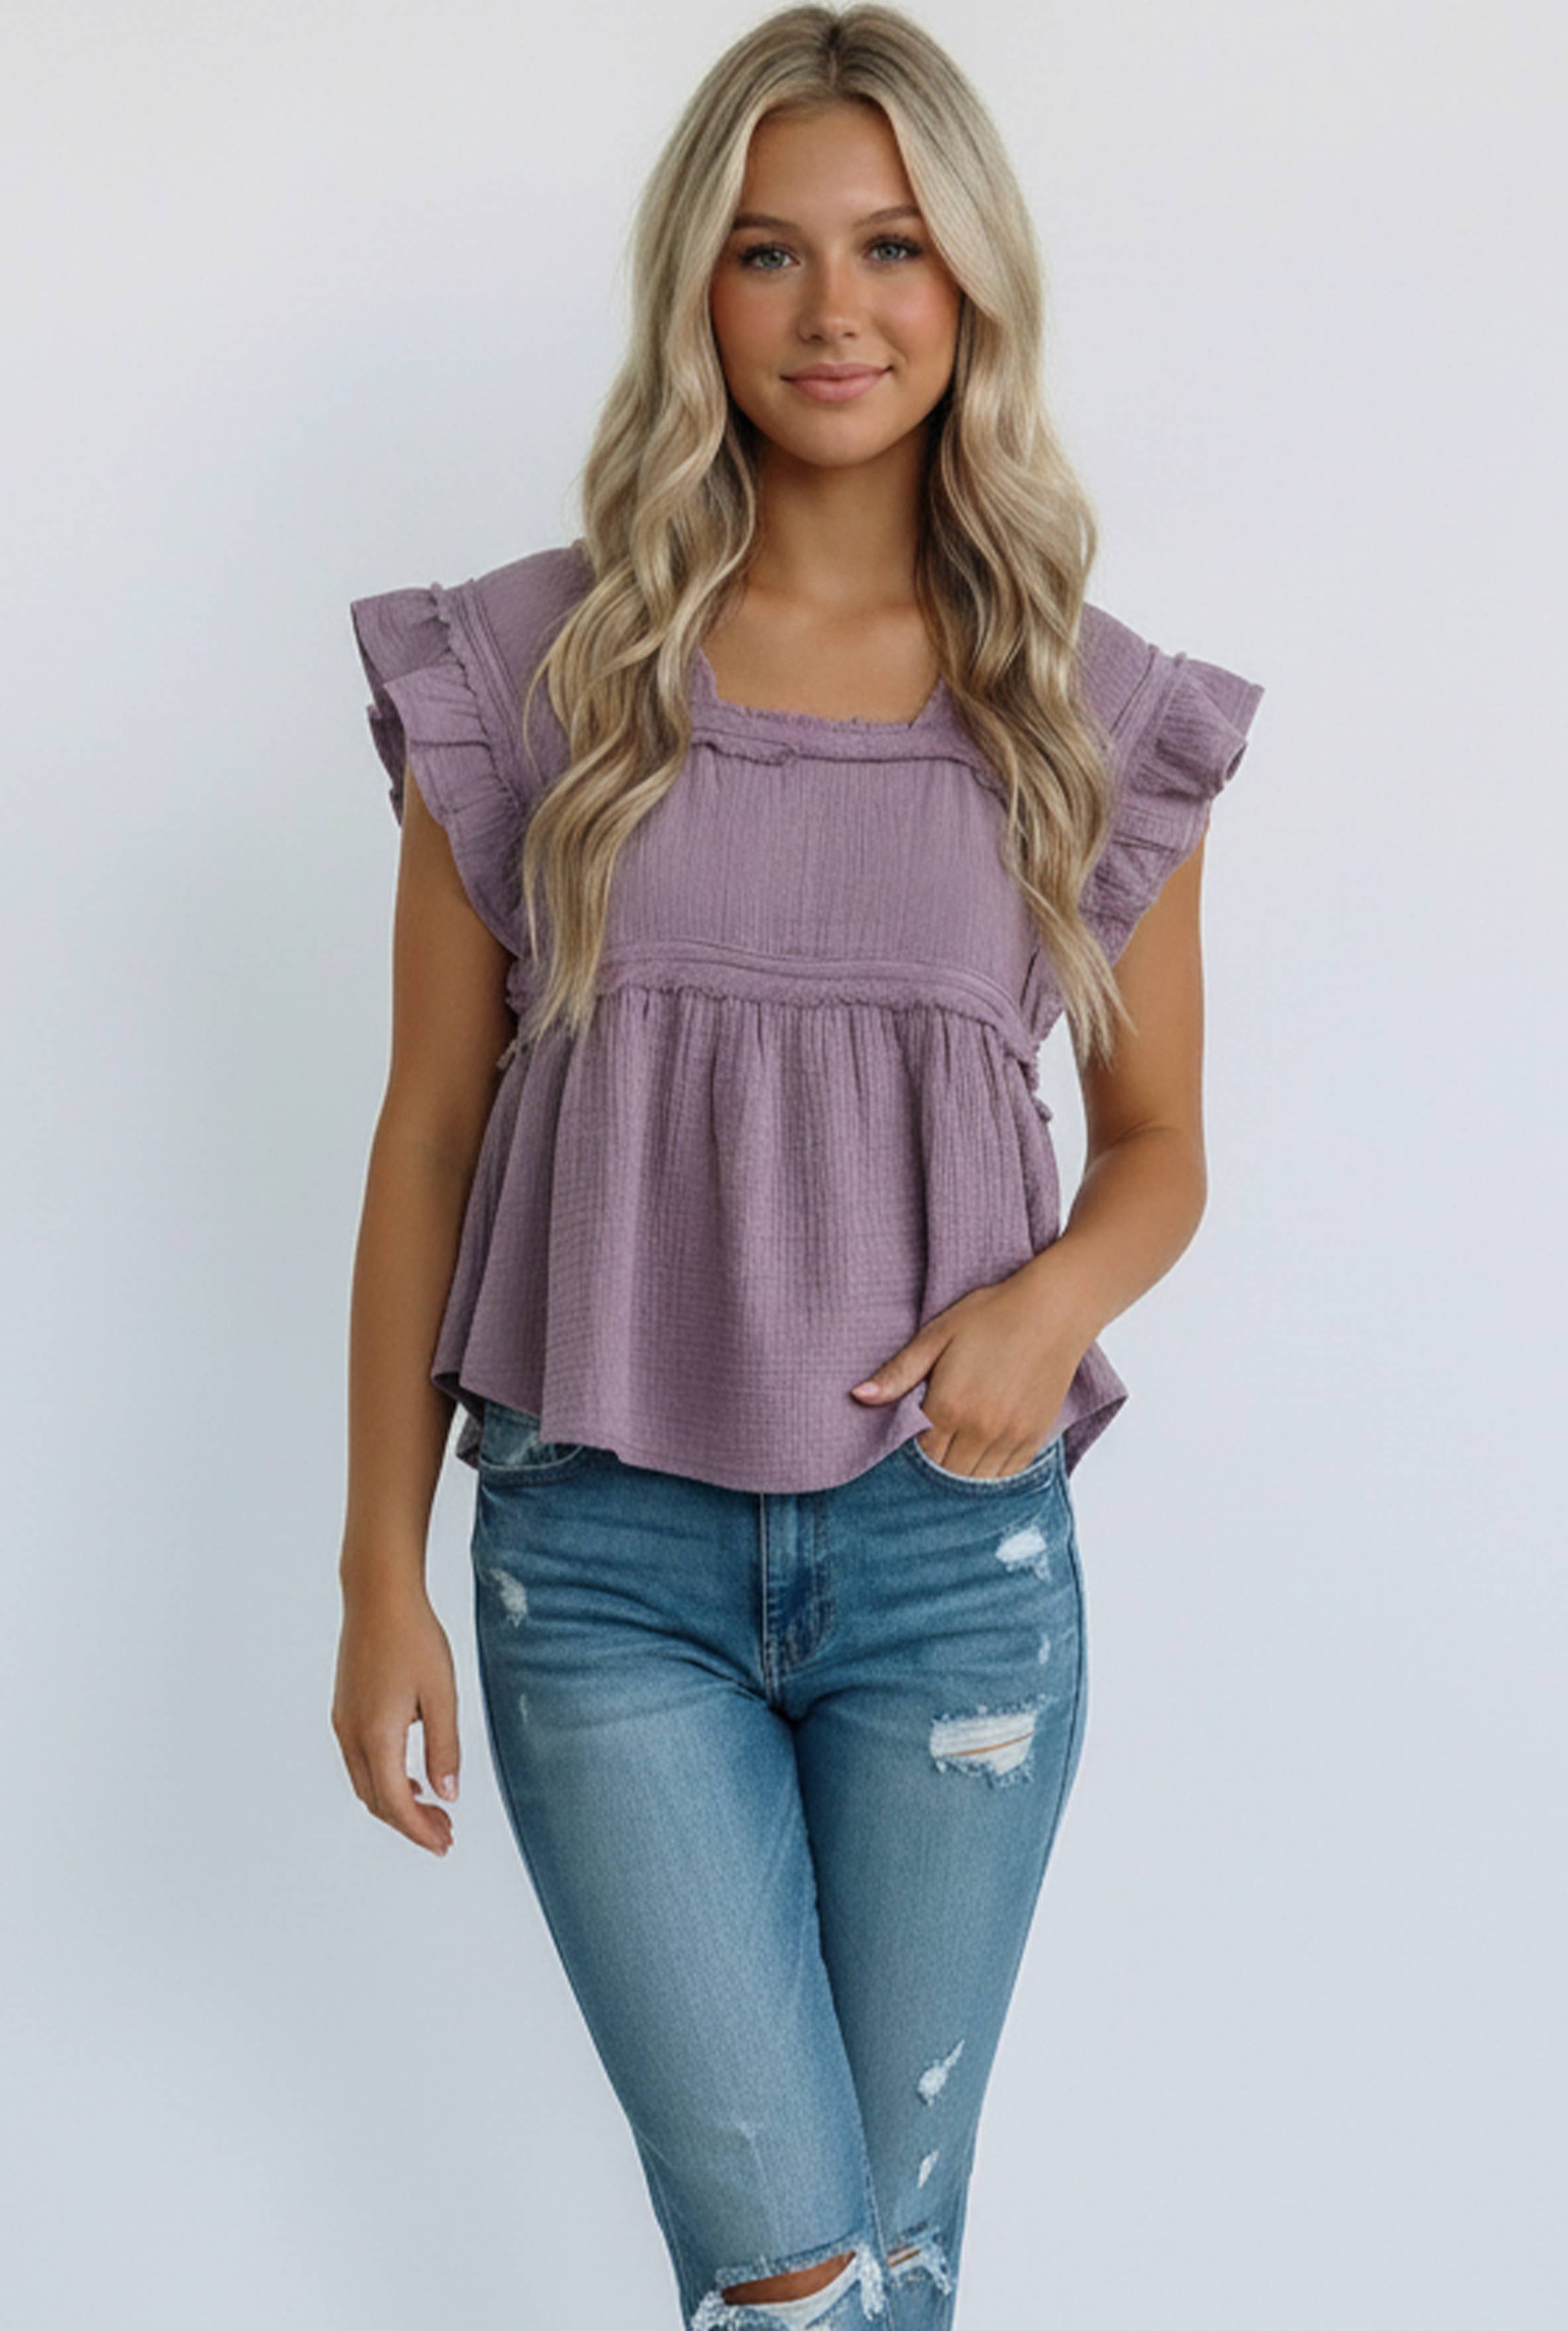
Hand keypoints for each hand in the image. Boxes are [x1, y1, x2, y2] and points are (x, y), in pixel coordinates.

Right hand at [331, 1579, 459, 1856]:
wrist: (378, 1597)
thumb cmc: (414, 1638)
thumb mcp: (441, 1695)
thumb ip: (445, 1748)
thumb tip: (448, 1795)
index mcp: (378, 1735)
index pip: (396, 1803)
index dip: (420, 1831)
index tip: (444, 1844)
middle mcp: (353, 1735)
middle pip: (377, 1801)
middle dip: (410, 1823)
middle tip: (446, 1833)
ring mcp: (344, 1722)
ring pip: (366, 1784)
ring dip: (397, 1803)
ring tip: (434, 1809)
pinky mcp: (344, 1710)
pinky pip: (361, 1762)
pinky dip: (385, 1780)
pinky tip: (411, 1777)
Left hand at [849, 1262, 1086, 1478]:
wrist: (1052, 1310)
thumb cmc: (991, 1316)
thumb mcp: (936, 1336)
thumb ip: (898, 1372)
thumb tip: (858, 1396)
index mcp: (949, 1406)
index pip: (920, 1455)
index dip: (911, 1453)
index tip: (911, 1439)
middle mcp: (980, 1430)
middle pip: (946, 1473)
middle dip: (934, 1464)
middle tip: (932, 1445)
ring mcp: (1010, 1437)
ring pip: (976, 1480)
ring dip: (962, 1471)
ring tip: (956, 1450)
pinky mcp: (1034, 1437)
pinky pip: (1006, 1475)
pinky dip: (991, 1472)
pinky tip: (982, 1454)